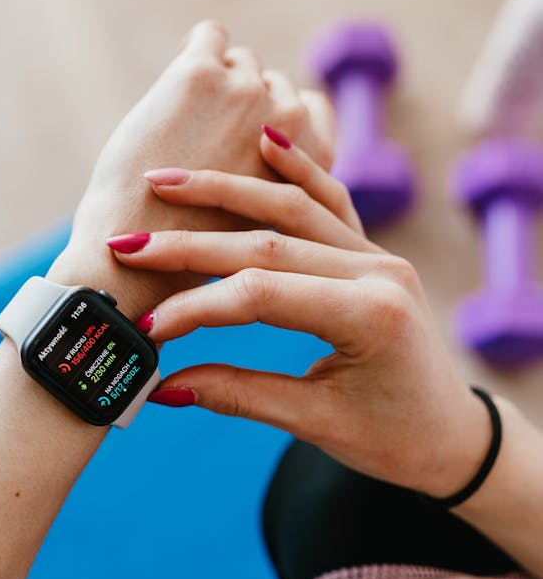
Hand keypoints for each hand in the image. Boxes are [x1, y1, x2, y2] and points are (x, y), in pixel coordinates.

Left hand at [49, 21, 333, 317]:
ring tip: (182, 114)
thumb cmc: (188, 267)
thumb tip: (261, 160)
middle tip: (203, 132)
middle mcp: (289, 123)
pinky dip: (194, 48)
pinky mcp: (201, 76)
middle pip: (274, 83)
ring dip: (215, 78)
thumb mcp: (262, 237)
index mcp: (315, 166)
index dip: (277, 119)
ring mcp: (247, 94)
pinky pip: (210, 35)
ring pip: (241, 60)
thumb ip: (272, 195)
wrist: (138, 270)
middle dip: (242, 102)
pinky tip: (172, 85)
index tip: (248, 138)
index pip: (313, 110)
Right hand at [106, 130, 489, 497]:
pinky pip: (330, 202)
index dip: (196, 307)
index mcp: (369, 315)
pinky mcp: (372, 254)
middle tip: (125, 246)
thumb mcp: (316, 423)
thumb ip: (240, 396)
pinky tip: (265, 138)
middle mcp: (377, 272)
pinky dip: (296, 171)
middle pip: (266, 242)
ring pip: (291, 209)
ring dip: (225, 191)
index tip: (147, 328)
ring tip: (164, 180)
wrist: (453, 435)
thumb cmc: (394, 440)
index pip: (260, 294)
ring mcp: (378, 256)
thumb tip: (164, 387)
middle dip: (189, 243)